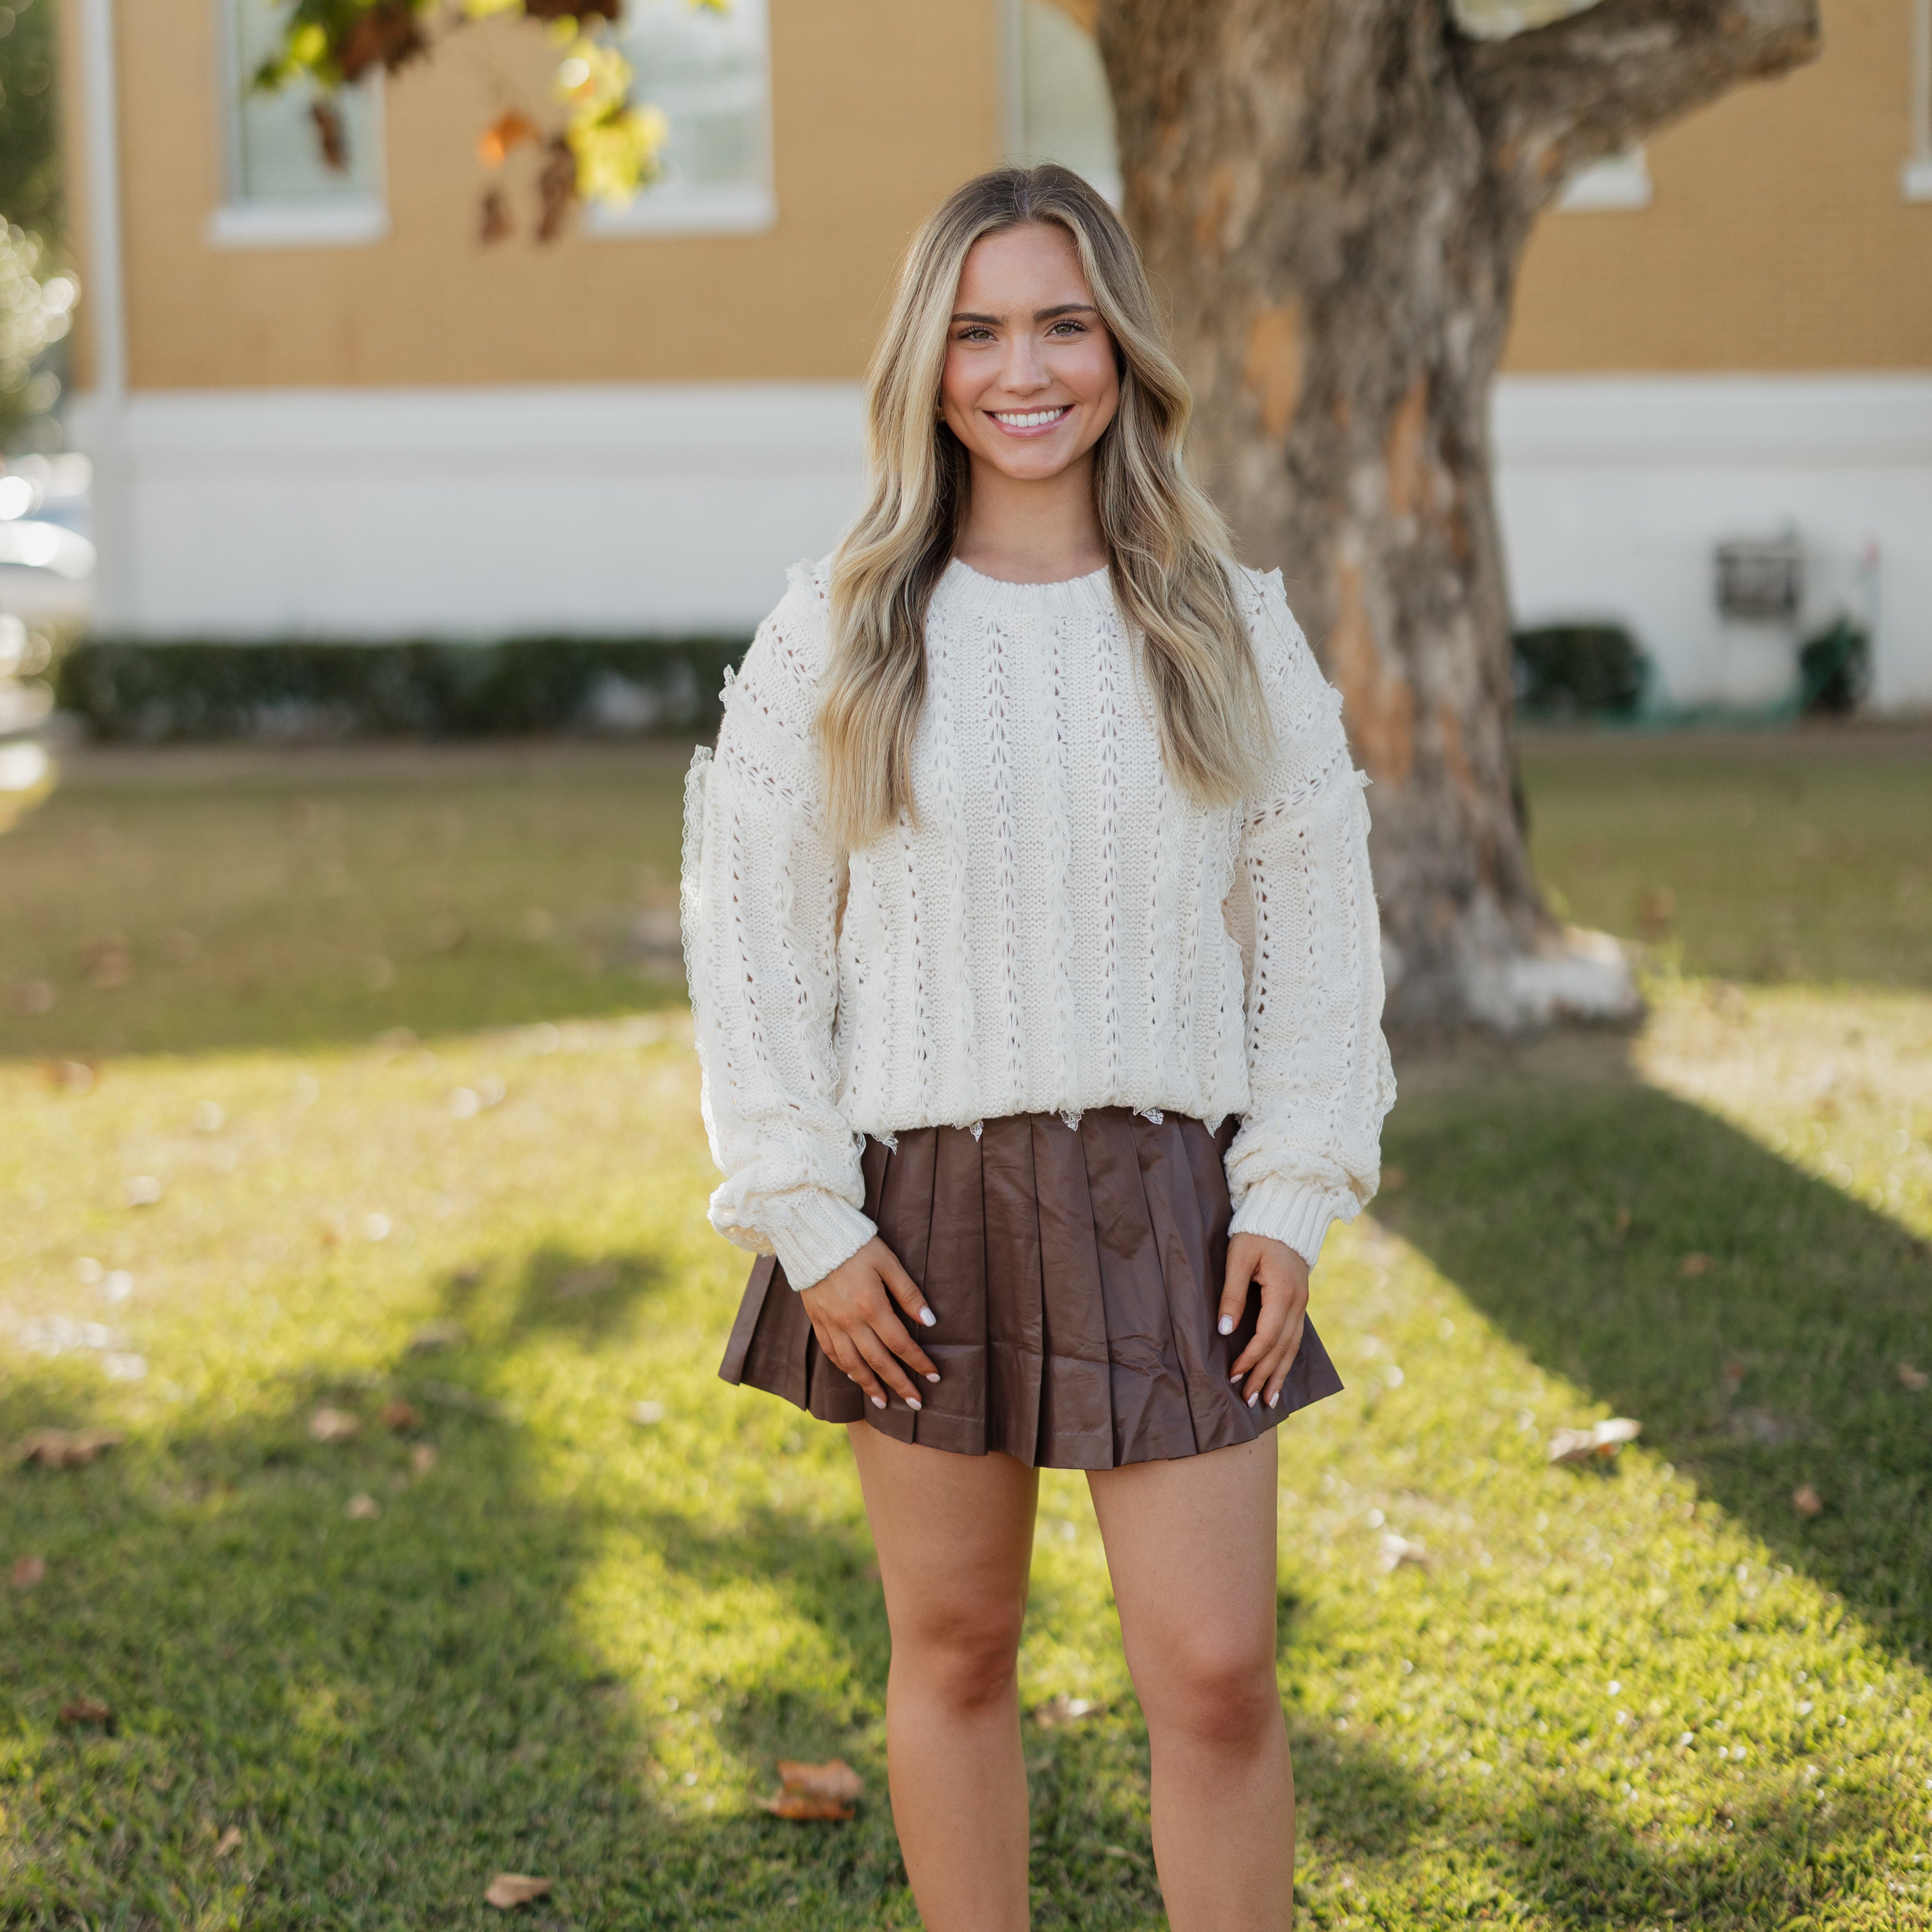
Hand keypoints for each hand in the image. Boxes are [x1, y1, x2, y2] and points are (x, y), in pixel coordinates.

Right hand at [800, 1237, 939, 1411]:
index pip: (900, 1343)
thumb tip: (930, 1321)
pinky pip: (830, 1351)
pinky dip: (843, 1368)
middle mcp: (850, 1321)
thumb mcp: (888, 1262)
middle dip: (899, 1384)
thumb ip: (908, 1293)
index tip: (933, 1376)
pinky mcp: (816, 1319)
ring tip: (883, 1402)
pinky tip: (853, 1376)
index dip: (918, 1362)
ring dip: (869, 1385)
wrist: (811, 1232)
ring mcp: (831, 1322)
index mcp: (871, 1306)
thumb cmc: (857, 1244)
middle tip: (915, 1403)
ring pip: (852, 1363)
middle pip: (878, 1361)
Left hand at [1219, 1233, 1309, 1411]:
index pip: (1266, 1337)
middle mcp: (1297, 1304)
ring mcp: (1302, 1305)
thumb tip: (1224, 1330)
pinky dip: (1288, 1361)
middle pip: (1281, 1349)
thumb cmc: (1256, 1234)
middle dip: (1263, 1376)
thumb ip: (1231, 1294)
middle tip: (1247, 1401)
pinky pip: (1296, 1339)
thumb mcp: (1238, 1258)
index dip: (1250, 1359)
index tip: (1233, 1375)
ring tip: (1268, 1402)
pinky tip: (1281, 1376)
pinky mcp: (1300, 1304)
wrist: (1285, 1215)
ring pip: (1292, 1348)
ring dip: (1279, 1376)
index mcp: (1283, 1293)